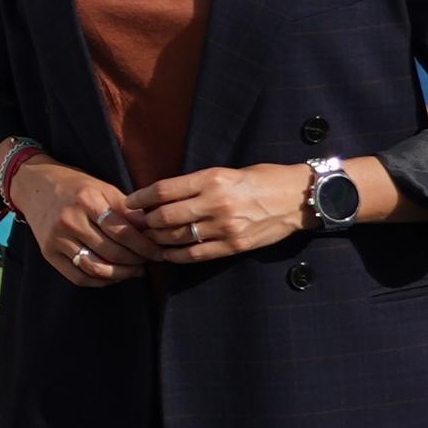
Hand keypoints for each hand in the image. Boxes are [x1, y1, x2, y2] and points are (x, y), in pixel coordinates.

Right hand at [7, 156, 152, 287]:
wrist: (33, 185)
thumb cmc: (74, 186)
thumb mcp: (102, 187)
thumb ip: (126, 208)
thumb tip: (151, 228)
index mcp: (87, 200)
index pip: (123, 232)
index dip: (145, 246)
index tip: (158, 252)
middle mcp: (70, 220)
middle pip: (112, 252)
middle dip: (136, 261)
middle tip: (149, 262)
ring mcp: (57, 239)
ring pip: (96, 268)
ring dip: (120, 275)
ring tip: (134, 271)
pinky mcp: (48, 253)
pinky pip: (78, 276)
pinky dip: (99, 281)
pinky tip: (112, 276)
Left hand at [121, 164, 304, 264]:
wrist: (297, 198)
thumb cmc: (263, 179)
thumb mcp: (227, 172)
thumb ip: (197, 184)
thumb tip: (164, 195)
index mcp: (212, 179)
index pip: (164, 190)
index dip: (141, 198)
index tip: (129, 203)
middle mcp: (216, 203)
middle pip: (165, 216)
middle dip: (146, 222)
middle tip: (136, 224)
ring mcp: (225, 227)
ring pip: (177, 237)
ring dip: (158, 240)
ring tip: (149, 239)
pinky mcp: (234, 246)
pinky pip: (196, 254)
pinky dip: (176, 256)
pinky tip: (167, 254)